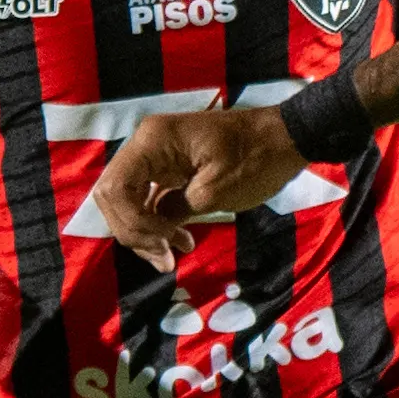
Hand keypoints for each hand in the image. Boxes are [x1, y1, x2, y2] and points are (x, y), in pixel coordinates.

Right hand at [94, 106, 308, 266]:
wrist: (285, 139)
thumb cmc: (255, 160)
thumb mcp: (216, 191)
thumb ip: (175, 209)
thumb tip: (153, 229)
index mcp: (153, 142)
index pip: (114, 188)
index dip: (132, 223)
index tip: (164, 243)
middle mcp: (146, 145)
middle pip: (113, 196)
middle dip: (135, 231)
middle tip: (165, 258)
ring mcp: (155, 156)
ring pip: (127, 201)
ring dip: (145, 232)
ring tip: (173, 255)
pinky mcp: (167, 170)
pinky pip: (147, 200)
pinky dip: (156, 223)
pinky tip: (179, 241)